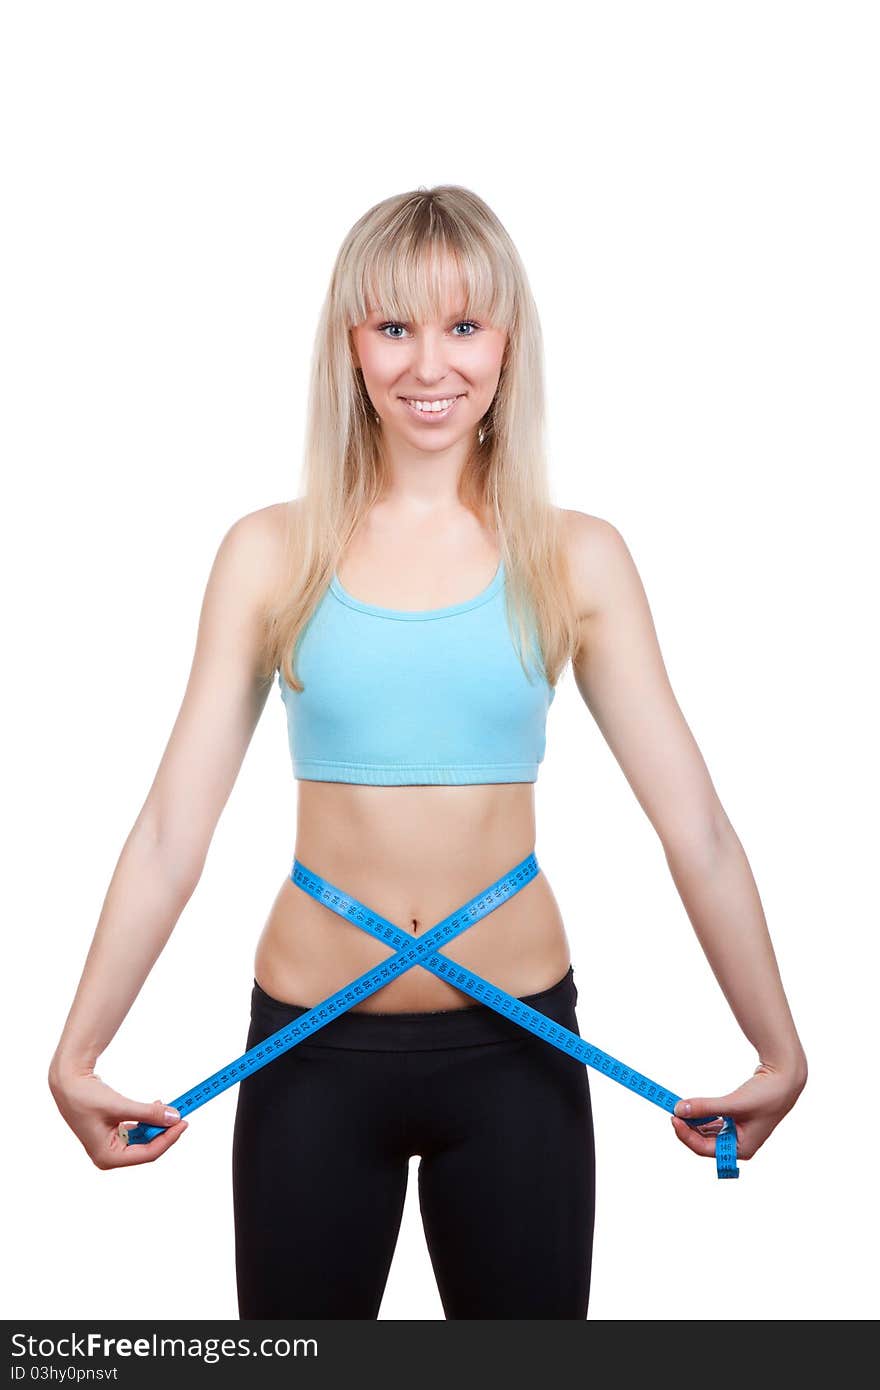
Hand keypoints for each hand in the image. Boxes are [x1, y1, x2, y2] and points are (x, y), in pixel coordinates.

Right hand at [48, 1061, 188, 1168]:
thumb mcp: (120, 1105)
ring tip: (169, 1108)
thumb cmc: (86, 1096)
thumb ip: (148, 1113)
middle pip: (147, 1148)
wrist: (68, 1082)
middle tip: (181, 1114)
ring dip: (157, 1124)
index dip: (168, 1138)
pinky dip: (147, 1120)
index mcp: (107, 1157)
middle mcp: (108, 1156)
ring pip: (144, 1139)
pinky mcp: (113, 1134)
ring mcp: (110, 1146)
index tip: (183, 1123)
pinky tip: (156, 1107)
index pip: (147, 1153)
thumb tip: (174, 1117)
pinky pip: (137, 1131)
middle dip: (164, 1131)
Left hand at [670, 1059, 806, 1162]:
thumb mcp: (733, 1103)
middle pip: (704, 1142)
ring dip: (694, 1121)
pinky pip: (714, 1123)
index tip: (673, 1118)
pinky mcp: (736, 1121)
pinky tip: (694, 1107)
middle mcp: (739, 1145)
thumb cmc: (765, 1095)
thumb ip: (705, 1107)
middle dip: (688, 1127)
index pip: (705, 1148)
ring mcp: (738, 1133)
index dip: (686, 1135)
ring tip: (681, 1107)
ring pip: (707, 1132)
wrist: (785, 1078)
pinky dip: (703, 1115)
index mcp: (741, 1149)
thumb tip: (679, 1109)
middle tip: (673, 1110)